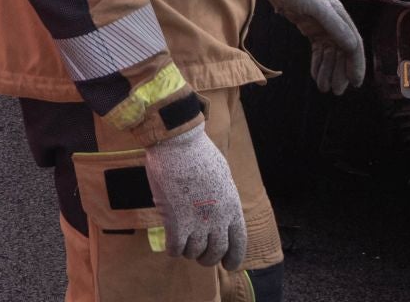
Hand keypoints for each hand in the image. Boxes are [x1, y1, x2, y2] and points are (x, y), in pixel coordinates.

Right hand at [143, 122, 246, 269]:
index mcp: (232, 207)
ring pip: (195, 252)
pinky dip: (173, 251)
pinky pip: (176, 247)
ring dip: (189, 253)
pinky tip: (170, 248)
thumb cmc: (198, 153)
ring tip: (184, 248)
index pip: (239, 242)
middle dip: (209, 259)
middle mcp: (218, 219)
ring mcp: (197, 222)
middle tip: (201, 258)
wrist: (178, 144)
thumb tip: (218, 209)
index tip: (228, 265)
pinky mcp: (176, 221)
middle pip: (216, 251)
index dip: (234, 258)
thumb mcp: (222, 176)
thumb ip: (222, 197)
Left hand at [259, 0, 365, 94]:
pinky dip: (318, 63)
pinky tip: (315, 75)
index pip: (353, 45)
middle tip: (335, 91)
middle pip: (342, 53)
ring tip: (323, 87)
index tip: (355, 83)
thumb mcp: (317, 7)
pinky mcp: (310, 30)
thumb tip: (352, 47)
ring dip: (328, 71)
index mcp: (341, 17)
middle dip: (340, 72)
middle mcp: (335, 23)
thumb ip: (335, 26)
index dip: (356, 64)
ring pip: (330, 54)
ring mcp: (323, 27)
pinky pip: (318, 51)